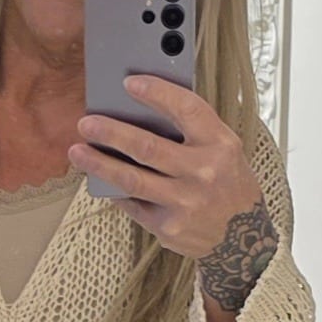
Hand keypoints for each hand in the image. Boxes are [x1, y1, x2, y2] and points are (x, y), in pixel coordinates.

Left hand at [69, 77, 278, 309]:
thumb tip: (142, 108)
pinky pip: (132, 204)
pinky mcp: (169, 227)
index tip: (128, 82)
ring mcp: (185, 202)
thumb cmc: (227, 183)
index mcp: (220, 145)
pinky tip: (99, 178)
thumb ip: (192, 130)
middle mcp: (203, 173)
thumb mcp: (224, 149)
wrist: (244, 239)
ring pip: (132, 179)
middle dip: (112, 132)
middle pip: (148, 147)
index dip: (156, 93)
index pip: (186, 109)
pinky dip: (113, 189)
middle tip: (86, 122)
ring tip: (77, 151)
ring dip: (99, 163)